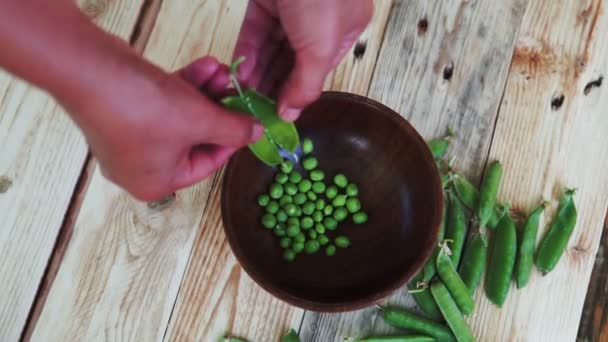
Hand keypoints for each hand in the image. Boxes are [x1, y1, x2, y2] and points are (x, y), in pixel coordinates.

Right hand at [62, 57, 262, 200]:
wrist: (91, 70)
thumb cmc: (144, 109)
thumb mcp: (200, 120)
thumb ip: (233, 129)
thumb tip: (256, 133)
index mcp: (156, 184)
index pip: (206, 165)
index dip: (231, 139)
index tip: (246, 120)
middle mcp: (138, 168)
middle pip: (193, 139)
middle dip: (216, 108)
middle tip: (234, 87)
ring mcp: (126, 139)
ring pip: (178, 118)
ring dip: (202, 93)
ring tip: (221, 71)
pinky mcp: (119, 112)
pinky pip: (160, 104)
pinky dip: (180, 87)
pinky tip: (202, 66)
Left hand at [233, 0, 372, 120]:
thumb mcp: (320, 48)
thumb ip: (305, 84)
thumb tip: (292, 114)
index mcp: (342, 31)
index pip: (315, 70)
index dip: (295, 93)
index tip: (277, 115)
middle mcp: (318, 21)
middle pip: (290, 62)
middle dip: (272, 86)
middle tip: (255, 109)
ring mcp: (291, 9)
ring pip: (270, 50)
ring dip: (256, 74)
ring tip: (242, 97)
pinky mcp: (266, 0)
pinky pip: (255, 32)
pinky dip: (246, 53)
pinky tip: (238, 74)